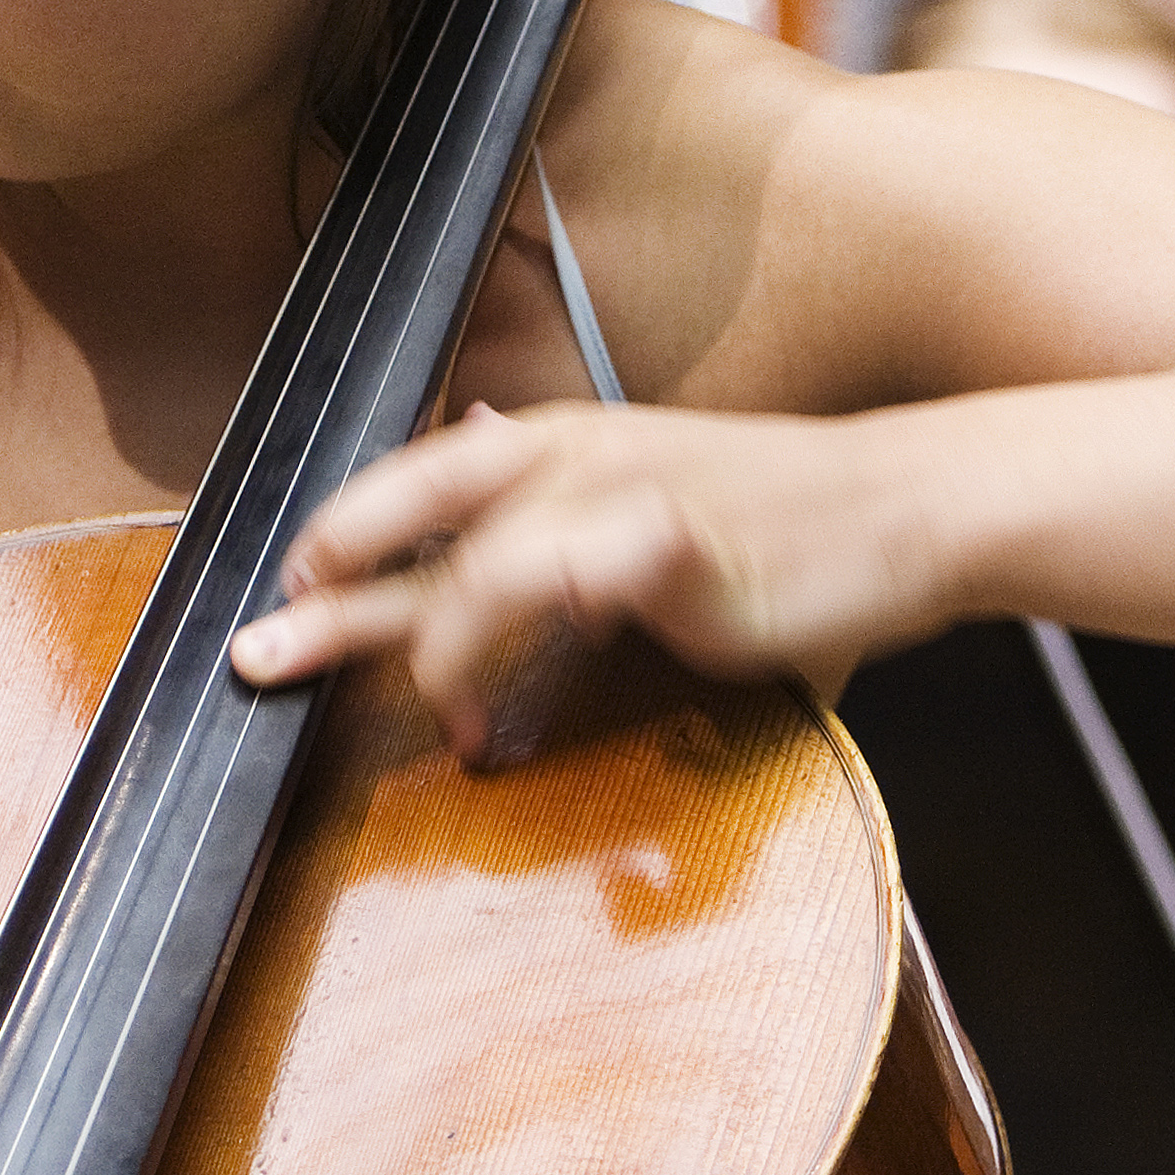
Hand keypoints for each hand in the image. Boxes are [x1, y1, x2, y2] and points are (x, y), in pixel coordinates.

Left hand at [228, 400, 950, 762]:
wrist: (909, 507)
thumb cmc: (789, 523)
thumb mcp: (655, 503)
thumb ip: (567, 517)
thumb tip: (480, 454)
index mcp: (561, 444)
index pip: (422, 482)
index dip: (343, 535)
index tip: (283, 590)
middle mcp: (573, 453)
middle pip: (415, 504)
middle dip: (332, 578)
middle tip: (265, 649)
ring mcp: (618, 492)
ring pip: (475, 567)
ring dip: (430, 658)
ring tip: (433, 730)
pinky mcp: (668, 542)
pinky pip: (556, 589)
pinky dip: (509, 660)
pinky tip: (498, 730)